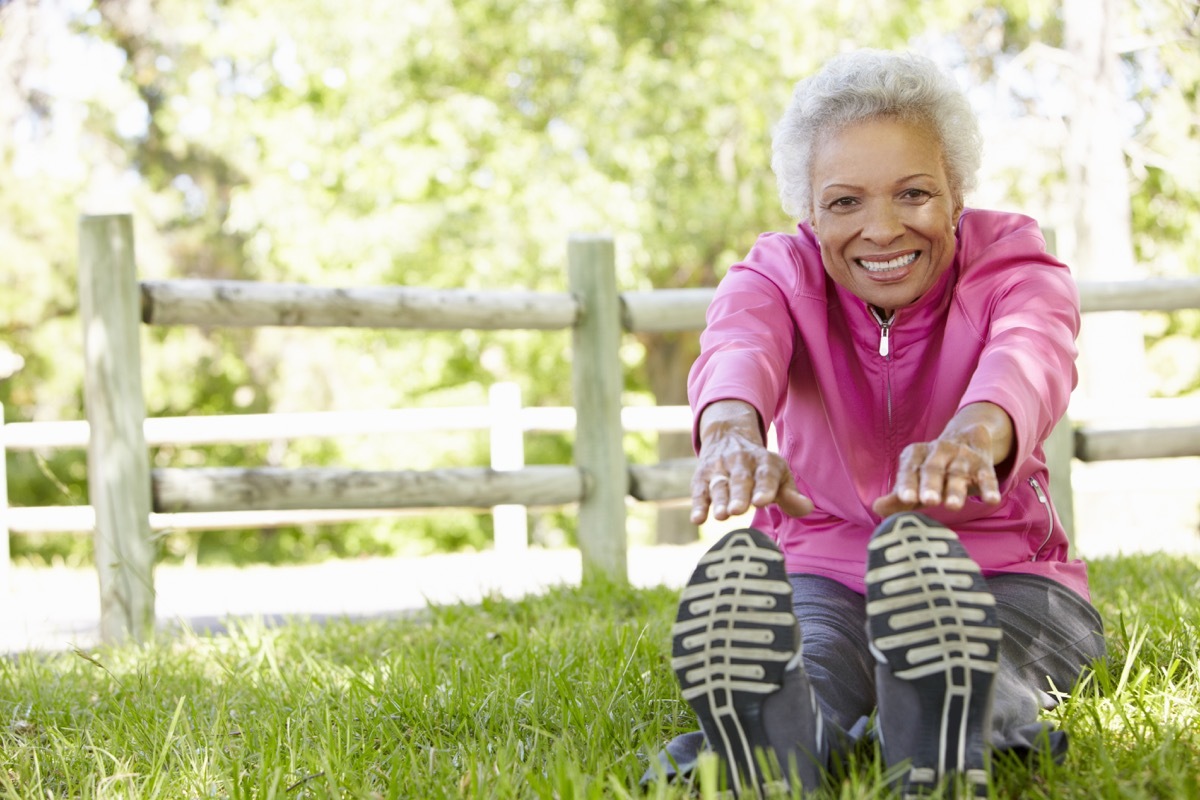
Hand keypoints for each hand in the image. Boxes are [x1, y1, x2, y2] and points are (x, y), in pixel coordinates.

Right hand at [691, 401, 812, 523]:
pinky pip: (699, 491)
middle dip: (739, 495)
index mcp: (764, 461)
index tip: (762, 502)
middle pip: (740, 480)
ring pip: (719, 485)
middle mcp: (740, 461)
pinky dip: (698, 505)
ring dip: (719, 500)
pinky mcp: (702, 476)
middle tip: (738, 510)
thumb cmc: (761, 469)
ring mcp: (719, 468)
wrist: (729, 436)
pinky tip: (697, 519)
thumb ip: (791, 495)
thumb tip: (807, 508)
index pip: (766, 475)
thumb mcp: (779, 475)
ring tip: (721, 516)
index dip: (764, 488)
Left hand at [872, 403, 1011, 516]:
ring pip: (958, 474)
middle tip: (928, 501)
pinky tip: (991, 500)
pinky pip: (986, 477)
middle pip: (933, 469)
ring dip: (956, 490)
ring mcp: (961, 457)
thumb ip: (897, 496)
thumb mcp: (914, 480)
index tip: (905, 499)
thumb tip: (876, 508)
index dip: (907, 484)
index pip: (909, 470)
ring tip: (953, 506)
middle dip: (930, 485)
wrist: (968, 438)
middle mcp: (938, 452)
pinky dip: (989, 488)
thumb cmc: (932, 471)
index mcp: (916, 455)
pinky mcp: (982, 465)